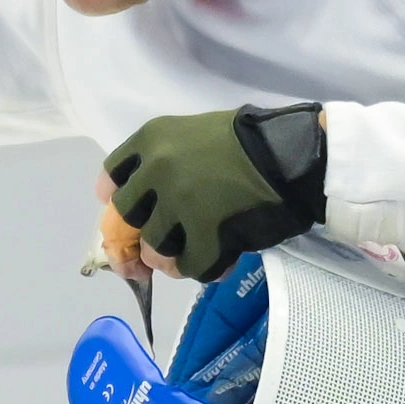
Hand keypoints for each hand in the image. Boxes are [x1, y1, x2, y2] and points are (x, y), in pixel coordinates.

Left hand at [101, 104, 327, 279]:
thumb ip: (163, 162)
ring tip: (192, 254)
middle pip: (124, 219)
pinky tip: (218, 260)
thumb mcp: (194, 134)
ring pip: (154, 249)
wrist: (293, 153)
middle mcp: (157, 170)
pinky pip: (190, 267)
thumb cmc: (248, 140)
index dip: (117, 201)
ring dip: (170, 257)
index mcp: (152, 139)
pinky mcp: (207, 234)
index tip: (133, 214)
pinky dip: (202, 269)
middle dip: (137, 237)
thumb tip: (144, 203)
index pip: (111, 178)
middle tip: (153, 249)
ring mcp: (180, 203)